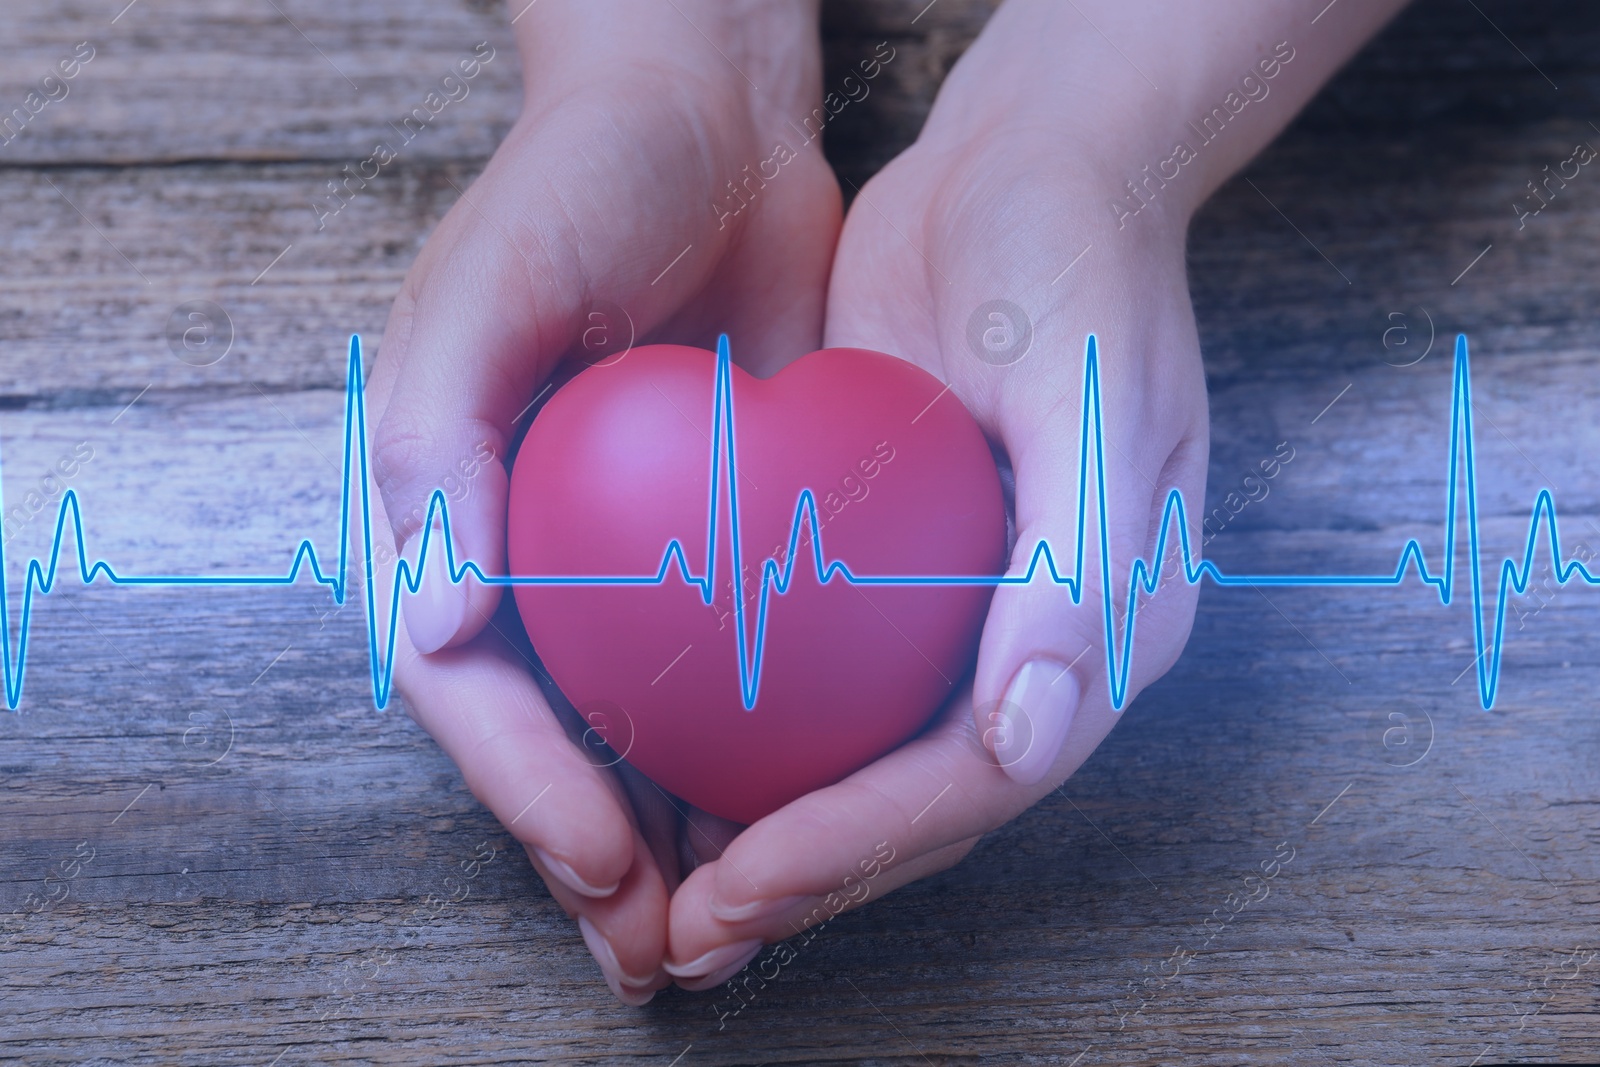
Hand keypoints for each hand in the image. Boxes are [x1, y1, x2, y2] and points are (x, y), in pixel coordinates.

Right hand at [361, 0, 839, 1003]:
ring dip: (678, 841)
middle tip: (666, 959)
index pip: (468, 691)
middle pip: (550, 742)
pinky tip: (796, 820)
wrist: (707, 122)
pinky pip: (730, 672)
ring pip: (640, 731)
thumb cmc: (576, 190)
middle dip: (599, 861)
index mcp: (448, 513)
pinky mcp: (718, 542)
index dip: (528, 794)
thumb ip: (439, 450)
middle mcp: (530, 553)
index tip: (605, 872)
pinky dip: (752, 755)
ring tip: (730, 932)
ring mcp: (626, 558)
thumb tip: (432, 624)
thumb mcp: (479, 293)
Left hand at [664, 3, 1212, 983]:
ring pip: (868, 761)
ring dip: (774, 836)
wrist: (1032, 169)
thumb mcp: (1099, 400)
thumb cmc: (1081, 271)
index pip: (979, 779)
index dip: (861, 847)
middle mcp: (1040, 640)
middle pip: (921, 800)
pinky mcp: (900, 567)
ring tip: (670, 898)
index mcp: (1109, 625)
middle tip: (687, 936)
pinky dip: (761, 741)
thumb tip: (1034, 737)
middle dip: (805, 877)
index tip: (743, 886)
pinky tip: (677, 768)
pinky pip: (830, 683)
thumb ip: (1081, 568)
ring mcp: (970, 609)